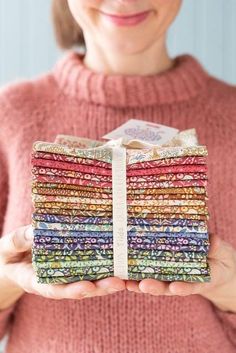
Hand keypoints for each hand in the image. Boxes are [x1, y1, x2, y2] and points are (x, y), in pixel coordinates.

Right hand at [0, 225, 124, 308]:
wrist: (14, 258)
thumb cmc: (9, 255)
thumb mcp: (7, 248)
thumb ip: (19, 241)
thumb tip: (33, 230)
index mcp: (37, 281)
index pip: (56, 289)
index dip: (72, 290)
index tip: (87, 287)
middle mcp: (56, 281)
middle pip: (80, 288)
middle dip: (99, 288)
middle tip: (118, 283)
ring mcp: (67, 275)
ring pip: (90, 281)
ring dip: (108, 281)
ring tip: (126, 278)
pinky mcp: (74, 266)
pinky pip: (91, 269)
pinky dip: (106, 268)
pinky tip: (121, 262)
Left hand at [126, 234, 235, 312]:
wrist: (216, 265)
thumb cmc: (220, 259)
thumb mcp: (222, 254)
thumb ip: (217, 249)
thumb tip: (213, 242)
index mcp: (199, 279)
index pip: (191, 285)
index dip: (184, 287)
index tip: (176, 287)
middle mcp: (182, 280)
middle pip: (167, 286)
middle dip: (154, 287)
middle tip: (143, 286)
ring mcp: (171, 275)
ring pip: (155, 281)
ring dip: (140, 283)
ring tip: (127, 283)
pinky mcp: (163, 268)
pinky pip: (150, 271)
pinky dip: (137, 273)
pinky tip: (125, 274)